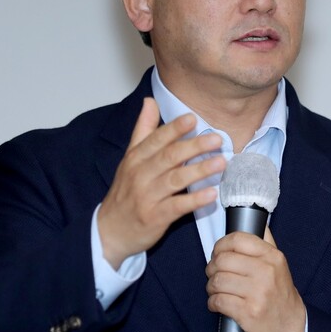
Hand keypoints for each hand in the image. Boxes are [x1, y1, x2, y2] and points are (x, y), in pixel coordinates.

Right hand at [97, 97, 225, 268]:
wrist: (110, 230)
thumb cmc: (125, 193)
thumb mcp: (130, 158)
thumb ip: (143, 130)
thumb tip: (150, 101)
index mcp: (136, 158)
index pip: (156, 139)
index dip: (175, 128)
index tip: (192, 119)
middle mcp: (141, 175)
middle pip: (169, 157)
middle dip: (194, 146)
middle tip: (216, 139)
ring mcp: (147, 197)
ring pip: (175, 180)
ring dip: (199, 170)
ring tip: (220, 162)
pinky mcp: (155, 217)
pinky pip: (177, 207)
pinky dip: (195, 200)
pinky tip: (211, 194)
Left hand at [205, 227, 305, 331]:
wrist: (291, 329)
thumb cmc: (280, 296)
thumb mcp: (279, 265)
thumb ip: (266, 243)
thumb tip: (255, 221)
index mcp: (273, 257)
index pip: (238, 239)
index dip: (221, 245)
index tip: (218, 253)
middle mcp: (267, 272)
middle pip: (222, 260)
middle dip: (212, 268)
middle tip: (214, 276)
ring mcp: (258, 293)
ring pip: (217, 280)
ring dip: (211, 287)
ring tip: (216, 291)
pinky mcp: (248, 313)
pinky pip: (218, 301)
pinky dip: (212, 303)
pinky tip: (217, 304)